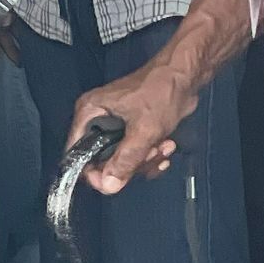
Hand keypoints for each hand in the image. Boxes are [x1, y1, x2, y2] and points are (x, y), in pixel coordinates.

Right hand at [69, 65, 194, 191]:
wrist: (186, 76)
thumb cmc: (161, 92)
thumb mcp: (144, 130)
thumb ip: (125, 159)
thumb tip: (108, 186)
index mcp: (89, 114)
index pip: (77, 153)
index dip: (93, 172)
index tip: (114, 182)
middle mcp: (97, 120)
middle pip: (102, 161)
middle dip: (129, 164)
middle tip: (149, 154)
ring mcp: (114, 126)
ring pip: (122, 160)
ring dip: (145, 160)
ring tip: (163, 146)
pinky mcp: (131, 130)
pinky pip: (134, 155)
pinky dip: (151, 156)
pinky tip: (166, 147)